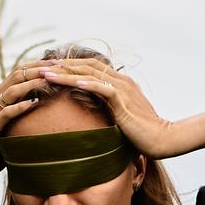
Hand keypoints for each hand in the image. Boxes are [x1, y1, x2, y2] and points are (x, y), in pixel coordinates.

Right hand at [0, 61, 55, 180]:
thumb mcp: (12, 122)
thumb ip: (23, 108)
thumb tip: (48, 100)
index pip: (18, 72)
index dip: (37, 65)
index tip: (57, 62)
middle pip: (16, 76)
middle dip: (37, 69)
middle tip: (57, 66)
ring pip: (11, 91)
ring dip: (31, 84)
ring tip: (49, 80)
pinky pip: (6, 113)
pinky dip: (20, 106)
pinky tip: (34, 103)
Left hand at [37, 56, 175, 156]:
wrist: (163, 139)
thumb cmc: (143, 132)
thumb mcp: (123, 116)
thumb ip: (110, 109)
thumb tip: (94, 112)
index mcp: (120, 83)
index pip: (91, 67)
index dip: (70, 66)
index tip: (51, 68)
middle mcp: (121, 81)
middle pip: (87, 67)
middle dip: (63, 66)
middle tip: (41, 66)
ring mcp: (123, 90)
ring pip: (91, 75)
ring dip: (67, 73)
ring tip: (47, 73)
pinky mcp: (124, 102)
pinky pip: (103, 88)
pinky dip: (87, 84)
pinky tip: (73, 82)